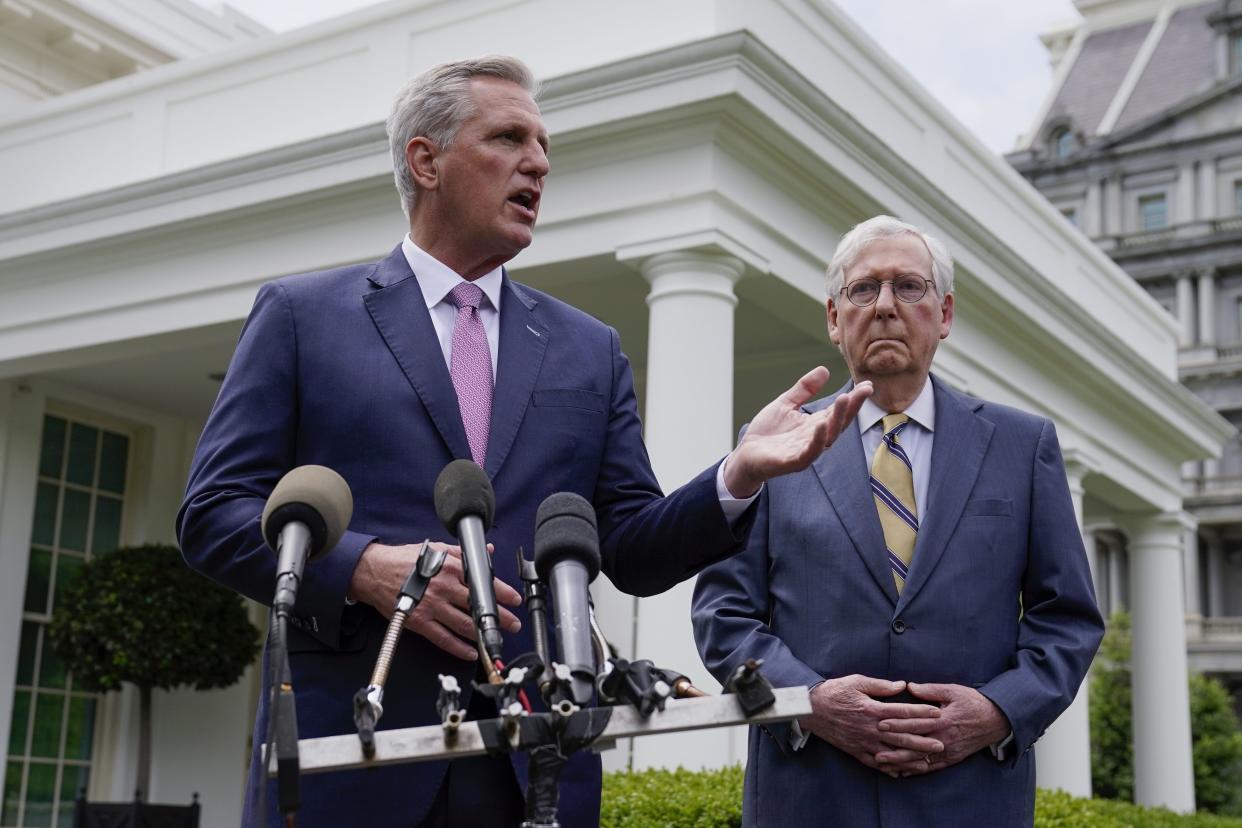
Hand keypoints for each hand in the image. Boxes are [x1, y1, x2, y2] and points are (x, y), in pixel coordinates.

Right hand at [348, 541, 521, 659]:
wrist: (374, 571)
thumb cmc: (405, 560)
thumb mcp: (437, 548)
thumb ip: (463, 553)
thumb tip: (487, 552)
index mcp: (451, 568)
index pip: (483, 582)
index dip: (502, 592)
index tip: (514, 599)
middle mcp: (444, 588)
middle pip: (478, 605)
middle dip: (499, 617)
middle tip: (513, 624)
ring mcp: (432, 606)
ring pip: (464, 625)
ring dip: (483, 634)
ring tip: (496, 639)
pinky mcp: (419, 622)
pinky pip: (444, 638)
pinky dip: (459, 647)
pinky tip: (470, 651)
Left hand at [723, 367, 871, 497]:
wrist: (746, 455)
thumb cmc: (768, 432)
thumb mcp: (786, 404)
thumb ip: (804, 389)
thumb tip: (824, 369)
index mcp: (816, 424)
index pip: (839, 411)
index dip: (854, 399)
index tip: (867, 385)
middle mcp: (815, 438)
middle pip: (839, 422)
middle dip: (852, 406)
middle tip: (864, 390)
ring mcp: (806, 451)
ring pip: (828, 436)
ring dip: (837, 419)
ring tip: (845, 399)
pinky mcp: (793, 462)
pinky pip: (809, 453)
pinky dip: (817, 441)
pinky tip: (821, 426)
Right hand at [798, 675, 942, 775]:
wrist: (811, 709)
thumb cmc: (834, 692)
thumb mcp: (857, 681)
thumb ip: (880, 685)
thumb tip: (902, 685)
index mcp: (872, 709)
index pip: (902, 712)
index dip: (921, 712)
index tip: (937, 713)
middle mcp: (870, 728)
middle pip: (902, 736)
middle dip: (923, 741)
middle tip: (941, 744)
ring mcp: (863, 742)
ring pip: (892, 753)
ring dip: (911, 758)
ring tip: (927, 762)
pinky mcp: (856, 751)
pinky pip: (876, 763)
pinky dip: (890, 768)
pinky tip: (901, 772)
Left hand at [875, 683, 1010, 775]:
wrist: (996, 720)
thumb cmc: (972, 702)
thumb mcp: (952, 690)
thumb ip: (930, 690)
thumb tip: (909, 686)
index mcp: (943, 719)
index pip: (915, 723)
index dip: (897, 724)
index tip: (880, 724)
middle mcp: (944, 738)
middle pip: (915, 744)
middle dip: (894, 747)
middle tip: (874, 750)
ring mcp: (948, 750)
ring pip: (921, 759)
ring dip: (901, 763)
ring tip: (883, 764)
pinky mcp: (952, 759)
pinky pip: (932, 767)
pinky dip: (916, 771)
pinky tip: (902, 773)